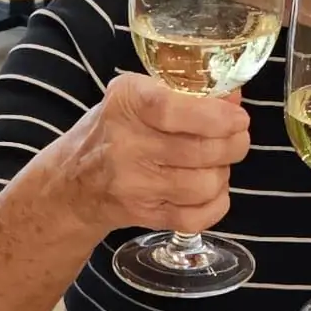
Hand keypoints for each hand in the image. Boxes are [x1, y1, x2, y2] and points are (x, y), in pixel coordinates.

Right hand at [53, 72, 249, 237]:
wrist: (71, 181)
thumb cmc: (115, 129)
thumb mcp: (138, 95)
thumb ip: (187, 92)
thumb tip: (234, 99)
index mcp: (126, 102)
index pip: (173, 110)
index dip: (215, 116)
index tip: (238, 118)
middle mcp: (126, 144)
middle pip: (200, 151)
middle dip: (234, 144)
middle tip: (238, 138)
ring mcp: (133, 184)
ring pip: (203, 185)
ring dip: (223, 173)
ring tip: (217, 163)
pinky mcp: (142, 214)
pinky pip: (195, 217)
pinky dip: (216, 204)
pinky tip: (210, 190)